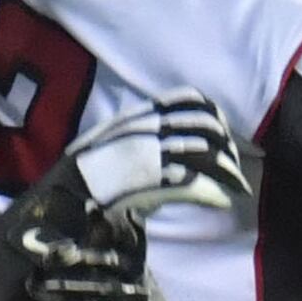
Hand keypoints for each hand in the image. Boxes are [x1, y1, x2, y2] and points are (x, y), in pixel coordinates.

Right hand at [63, 95, 247, 221]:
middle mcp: (144, 128)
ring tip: (236, 186)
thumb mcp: (113, 143)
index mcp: (136, 115)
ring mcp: (148, 152)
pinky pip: (193, 181)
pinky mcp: (151, 178)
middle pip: (202, 125)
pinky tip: (221, 201)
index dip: (211, 114)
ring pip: (204, 151)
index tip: (222, 131)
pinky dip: (213, 193)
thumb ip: (141, 137)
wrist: (65, 196)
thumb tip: (171, 146)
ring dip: (227, 170)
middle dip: (226, 146)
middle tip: (234, 166)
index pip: (186, 99)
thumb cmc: (88, 174)